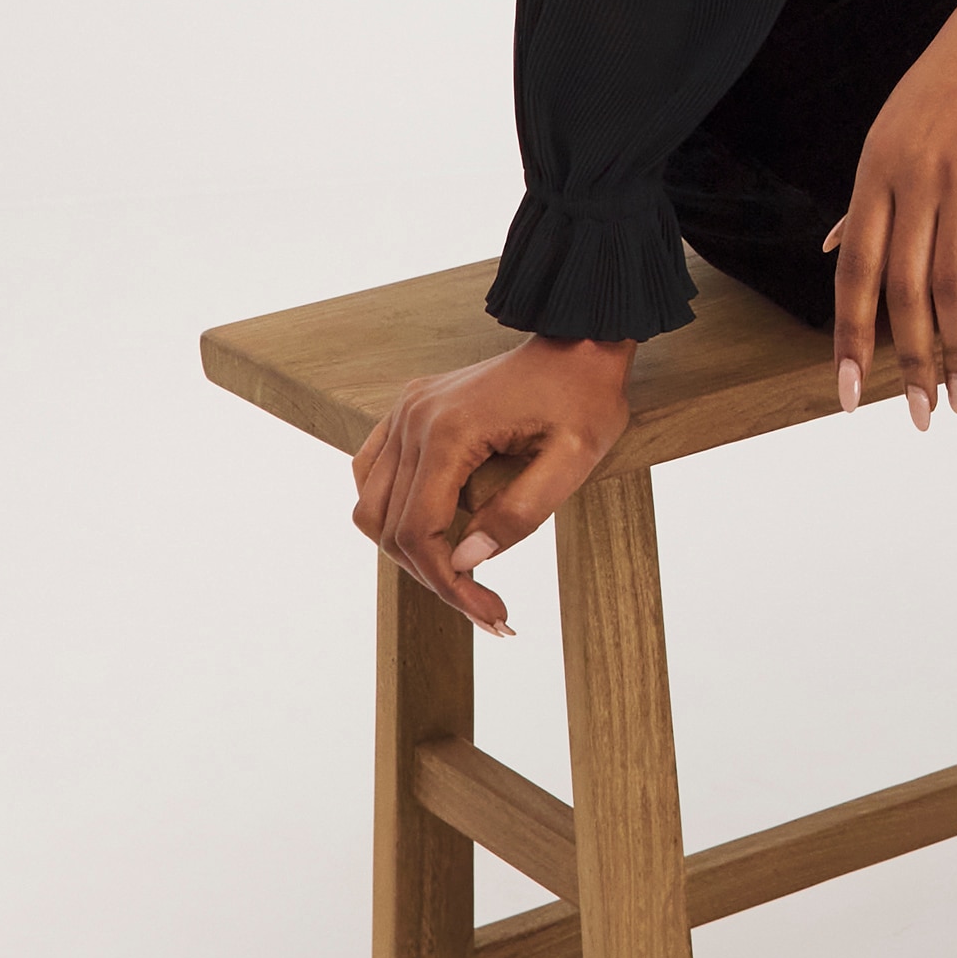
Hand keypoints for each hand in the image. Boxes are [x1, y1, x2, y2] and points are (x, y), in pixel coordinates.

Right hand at [350, 333, 635, 631]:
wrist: (578, 343)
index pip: (420, 532)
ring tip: (462, 574)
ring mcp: (405, 411)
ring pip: (372, 505)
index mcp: (449, 431)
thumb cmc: (584, 399)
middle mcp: (413, 419)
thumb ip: (520, 513)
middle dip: (434, 577)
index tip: (493, 614)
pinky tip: (439, 532)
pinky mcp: (408, 410)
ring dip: (409, 549)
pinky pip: (374, 473)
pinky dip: (394, 511)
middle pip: (389, 527)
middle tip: (487, 607)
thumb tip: (466, 560)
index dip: (449, 585)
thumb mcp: (573, 461)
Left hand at [828, 0, 956, 427]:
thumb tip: (835, 245)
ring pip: (955, 287)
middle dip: (910, 363)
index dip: (850, 339)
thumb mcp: (896, 121)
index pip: (854, 271)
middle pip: (905, 292)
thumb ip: (870, 192)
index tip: (848, 395)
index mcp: (875, 165)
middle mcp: (913, 174)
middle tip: (920, 414)